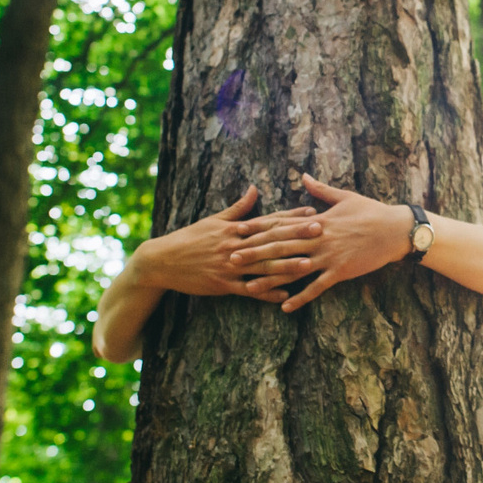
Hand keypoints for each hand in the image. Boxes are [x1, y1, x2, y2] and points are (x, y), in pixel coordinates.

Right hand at [130, 186, 320, 301]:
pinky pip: (248, 289)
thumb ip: (238, 207)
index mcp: (234, 229)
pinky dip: (266, 292)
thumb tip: (254, 188)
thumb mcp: (213, 220)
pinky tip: (284, 294)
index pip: (268, 220)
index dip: (291, 216)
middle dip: (297, 235)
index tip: (312, 211)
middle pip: (271, 240)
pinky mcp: (223, 284)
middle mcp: (235, 245)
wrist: (162, 260)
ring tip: (309, 263)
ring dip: (287, 265)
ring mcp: (230, 265)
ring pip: (263, 265)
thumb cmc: (190, 238)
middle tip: (321, 231)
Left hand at [236, 174, 411, 311]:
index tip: (237, 231)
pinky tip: (284, 307)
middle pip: (279, 247)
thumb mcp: (344, 196)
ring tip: (248, 287)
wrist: (395, 229)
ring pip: (293, 269)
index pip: (281, 224)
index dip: (258, 228)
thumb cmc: (371, 211)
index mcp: (316, 220)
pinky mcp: (340, 271)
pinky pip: (316, 287)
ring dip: (270, 279)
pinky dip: (300, 298)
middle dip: (254, 253)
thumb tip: (303, 175)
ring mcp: (328, 256)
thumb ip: (320, 190)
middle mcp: (318, 238)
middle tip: (231, 258)